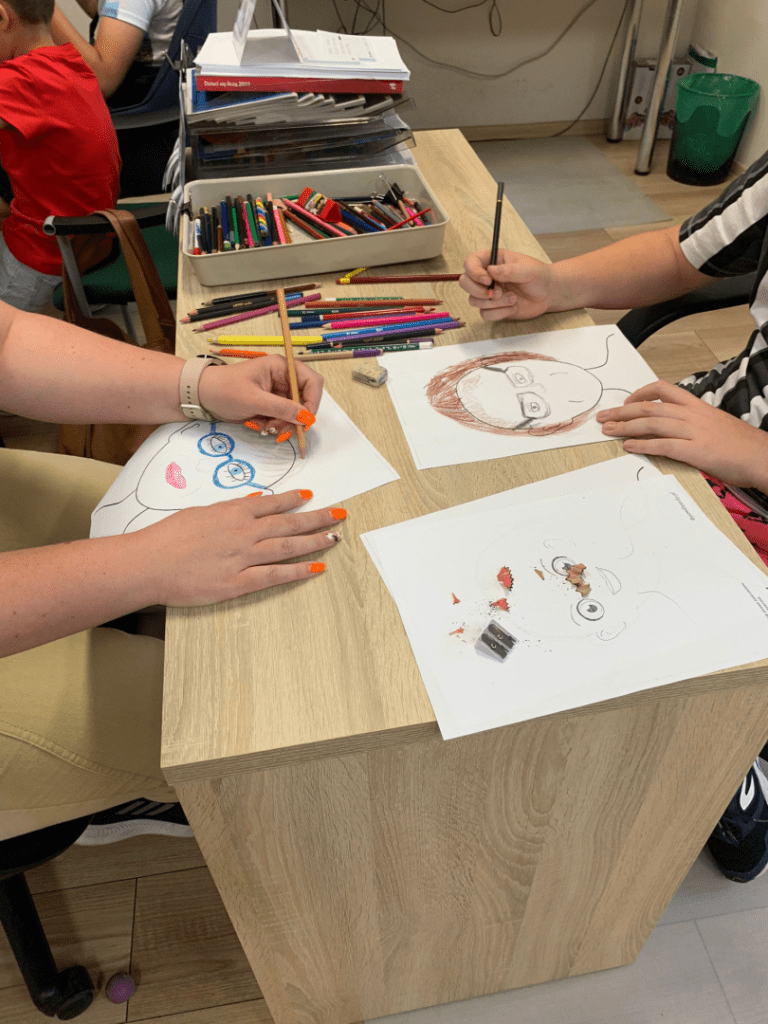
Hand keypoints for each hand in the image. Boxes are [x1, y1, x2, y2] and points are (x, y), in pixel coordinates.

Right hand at [136, 489, 343, 606]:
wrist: (149, 563)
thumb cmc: (167, 538)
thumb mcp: (199, 513)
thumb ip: (229, 510)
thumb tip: (253, 502)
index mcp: (232, 512)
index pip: (271, 503)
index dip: (293, 500)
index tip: (310, 497)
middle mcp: (244, 532)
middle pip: (289, 524)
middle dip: (317, 517)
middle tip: (339, 514)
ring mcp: (243, 558)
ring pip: (288, 547)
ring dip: (315, 541)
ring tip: (335, 537)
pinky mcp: (239, 583)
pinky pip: (276, 575)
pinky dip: (300, 571)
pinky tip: (318, 568)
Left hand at [198, 355, 322, 435]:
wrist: (202, 396)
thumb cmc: (224, 389)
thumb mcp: (254, 399)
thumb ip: (282, 408)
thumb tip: (306, 418)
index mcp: (281, 367)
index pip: (312, 381)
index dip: (313, 401)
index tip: (306, 420)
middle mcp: (283, 378)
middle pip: (305, 400)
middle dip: (296, 417)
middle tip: (282, 430)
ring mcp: (277, 392)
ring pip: (294, 412)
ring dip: (284, 424)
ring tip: (267, 428)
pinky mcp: (270, 404)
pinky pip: (283, 418)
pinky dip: (276, 425)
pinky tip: (262, 426)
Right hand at [460, 249, 553, 320]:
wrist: (548, 294)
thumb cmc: (539, 276)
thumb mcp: (527, 269)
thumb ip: (509, 270)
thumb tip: (491, 271)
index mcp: (492, 260)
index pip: (470, 262)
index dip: (473, 271)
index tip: (487, 280)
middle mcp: (486, 276)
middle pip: (464, 282)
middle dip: (477, 290)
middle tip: (496, 293)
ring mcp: (488, 293)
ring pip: (474, 301)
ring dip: (494, 303)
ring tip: (513, 299)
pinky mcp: (493, 308)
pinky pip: (485, 314)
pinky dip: (499, 313)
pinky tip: (513, 307)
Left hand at [597, 380, 767, 488]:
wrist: (763, 456)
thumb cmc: (741, 444)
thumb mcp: (715, 424)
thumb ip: (693, 423)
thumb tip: (672, 429)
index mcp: (697, 406)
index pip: (664, 389)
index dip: (640, 393)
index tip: (625, 402)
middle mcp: (692, 415)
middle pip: (649, 408)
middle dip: (622, 412)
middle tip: (604, 417)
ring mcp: (694, 432)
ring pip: (652, 424)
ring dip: (626, 427)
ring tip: (608, 431)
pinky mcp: (696, 451)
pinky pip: (663, 445)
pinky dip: (643, 445)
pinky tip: (629, 447)